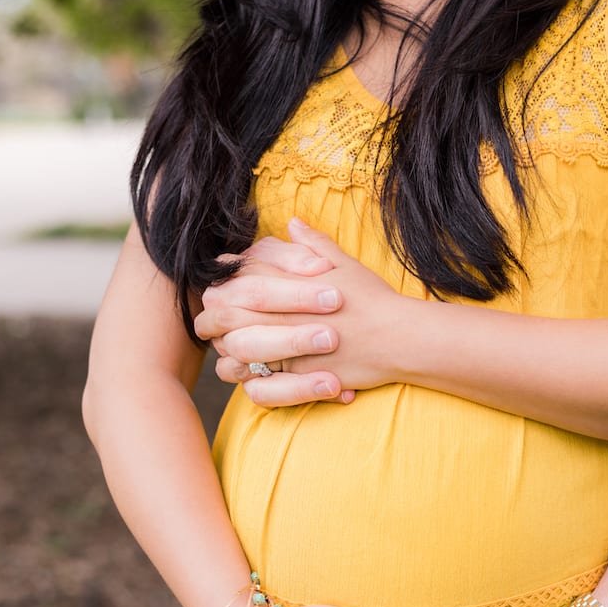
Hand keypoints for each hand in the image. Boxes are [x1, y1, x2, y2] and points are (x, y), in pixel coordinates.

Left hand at [199, 219, 412, 405]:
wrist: (398, 337)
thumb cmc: (373, 299)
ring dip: (226, 349)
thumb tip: (293, 223)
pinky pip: (253, 383)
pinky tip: (249, 375)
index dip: (222, 285)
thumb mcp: (343, 263)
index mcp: (283, 281)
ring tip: (229, 348)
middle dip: (213, 318)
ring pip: (232, 350)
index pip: (235, 279)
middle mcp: (277, 313)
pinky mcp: (292, 377)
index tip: (219, 290)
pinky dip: (247, 380)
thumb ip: (312, 244)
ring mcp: (282, 347)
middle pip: (222, 314)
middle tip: (210, 323)